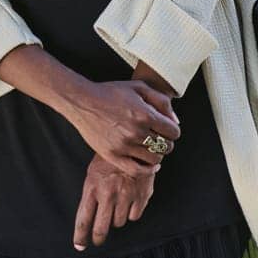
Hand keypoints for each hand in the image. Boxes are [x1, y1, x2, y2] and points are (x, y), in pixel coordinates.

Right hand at [61, 79, 179, 177]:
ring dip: (156, 154)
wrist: (82, 101)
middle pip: (166, 147)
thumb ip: (161, 101)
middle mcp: (136, 131)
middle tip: (157, 137)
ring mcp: (124, 145)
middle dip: (165, 142)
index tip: (165, 129)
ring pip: (154, 159)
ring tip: (149, 146)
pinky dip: (148, 170)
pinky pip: (138, 170)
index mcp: (145, 114)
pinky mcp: (113, 155)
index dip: (172, 130)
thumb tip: (175, 121)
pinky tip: (150, 165)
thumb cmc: (110, 92)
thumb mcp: (138, 87)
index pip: (174, 132)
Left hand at [73, 153, 155, 250]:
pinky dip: (131, 212)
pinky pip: (134, 216)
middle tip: (97, 240)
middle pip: (101, 228)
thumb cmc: (109, 160)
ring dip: (116, 217)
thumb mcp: (93, 174)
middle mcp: (108, 194)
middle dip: (98, 236)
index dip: (80, 235)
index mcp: (92, 187)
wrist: (133, 144)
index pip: (83, 218)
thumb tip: (88, 218)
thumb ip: (91, 195)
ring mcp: (125, 196)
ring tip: (116, 203)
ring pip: (119, 222)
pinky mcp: (141, 196)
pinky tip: (130, 200)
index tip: (79, 245)